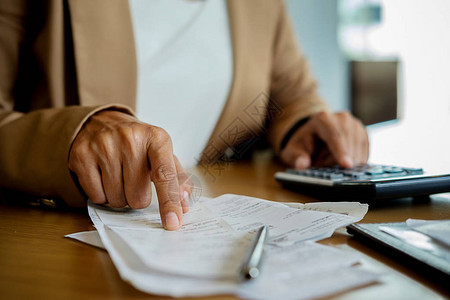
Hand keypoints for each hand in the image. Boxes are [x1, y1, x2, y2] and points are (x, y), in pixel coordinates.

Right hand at [69, 110, 190, 229]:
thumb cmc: (138, 144)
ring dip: (120, 196)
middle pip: (138, 196)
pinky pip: (96, 196)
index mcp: (156, 138)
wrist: (103, 121)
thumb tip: (185, 204)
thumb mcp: (162, 153)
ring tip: (119, 176)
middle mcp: (130, 139)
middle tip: (134, 180)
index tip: (173, 223)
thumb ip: (177, 178)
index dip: (170, 201)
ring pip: (117, 199)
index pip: (165, 175)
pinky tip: (103, 176)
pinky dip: (102, 194)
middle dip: (138, 197)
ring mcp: (104, 146)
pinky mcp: (82, 155)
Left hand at [280, 111, 368, 168]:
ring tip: (328, 159)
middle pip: (347, 146)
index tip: (346, 165)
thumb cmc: (303, 143)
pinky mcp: (364, 134)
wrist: (313, 135)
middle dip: (336, 162)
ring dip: (343, 163)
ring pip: (357, 152)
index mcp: (323, 119)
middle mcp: (342, 118)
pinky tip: (341, 161)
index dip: (341, 151)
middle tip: (321, 164)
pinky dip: (352, 162)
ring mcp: (356, 125)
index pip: (335, 136)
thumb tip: (301, 165)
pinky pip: (363, 155)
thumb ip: (297, 158)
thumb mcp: (294, 150)